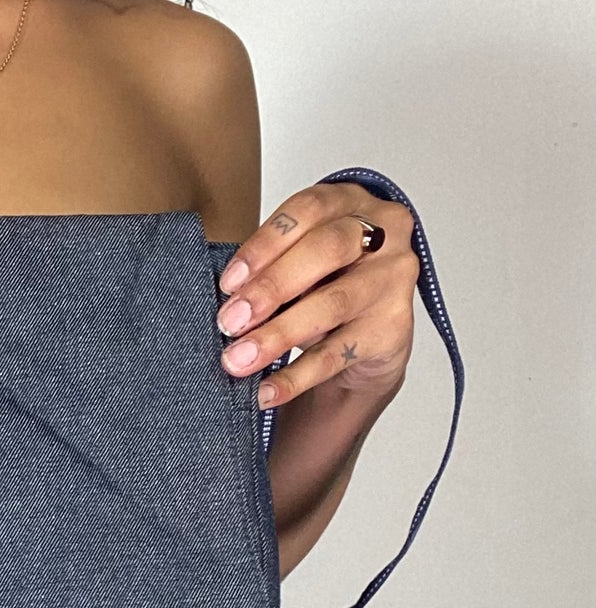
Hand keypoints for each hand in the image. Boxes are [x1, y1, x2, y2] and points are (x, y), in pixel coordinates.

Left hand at [214, 183, 420, 408]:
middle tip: (230, 322)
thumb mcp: (297, 265)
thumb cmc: (324, 285)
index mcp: (350, 204)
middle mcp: (382, 234)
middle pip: (326, 250)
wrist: (368, 337)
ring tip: (238, 360)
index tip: (228, 282)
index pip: (307, 212)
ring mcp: (393, 280)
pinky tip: (265, 391)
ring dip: (277, 335)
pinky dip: (295, 377)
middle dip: (271, 287)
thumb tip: (226, 302)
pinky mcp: (392, 329)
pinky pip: (336, 355)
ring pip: (331, 304)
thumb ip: (269, 270)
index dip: (264, 245)